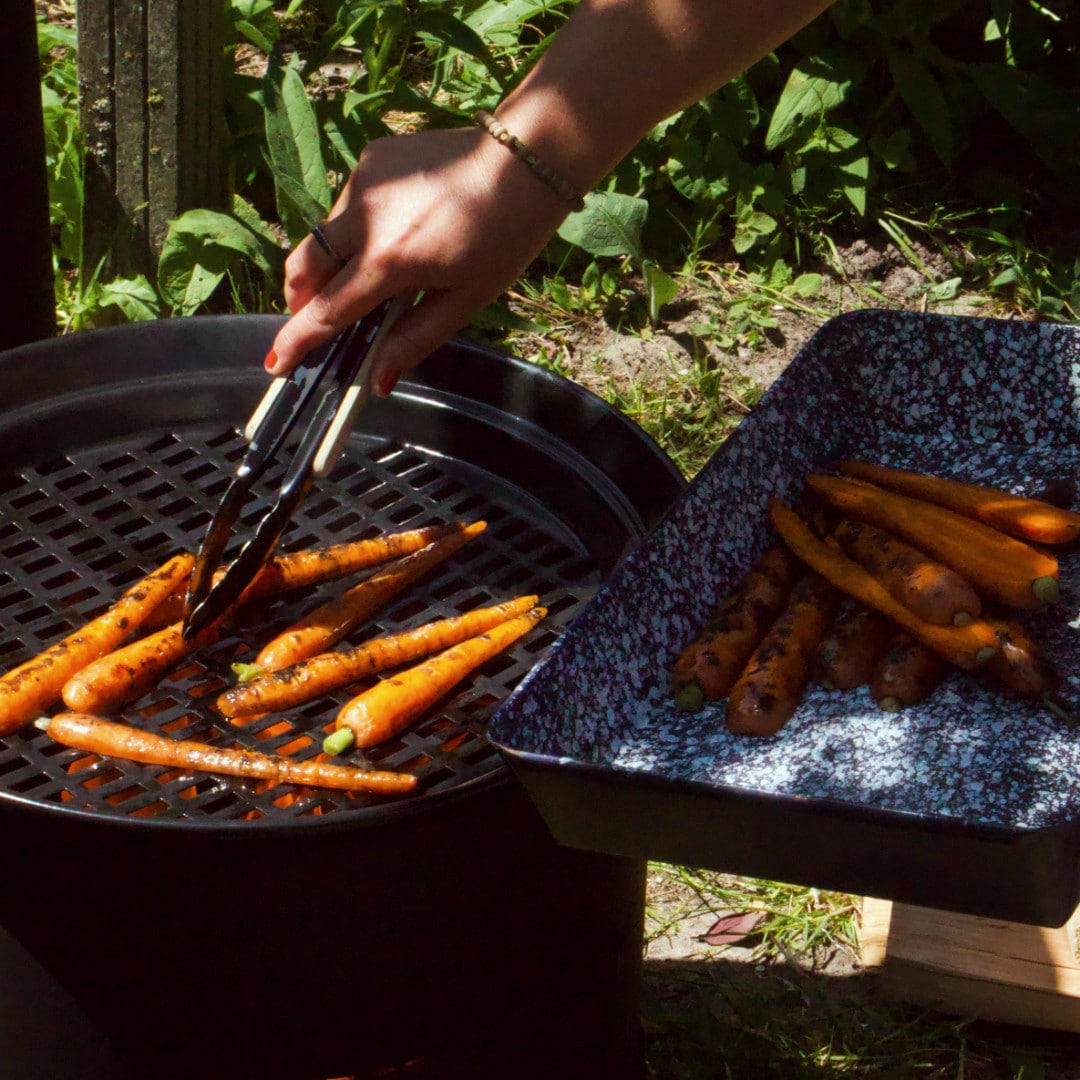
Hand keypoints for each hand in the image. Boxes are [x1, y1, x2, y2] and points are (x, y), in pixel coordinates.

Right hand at [266, 125, 571, 393]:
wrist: (525, 157)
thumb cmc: (505, 237)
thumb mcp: (466, 299)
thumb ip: (415, 339)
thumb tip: (376, 380)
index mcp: (388, 260)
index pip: (328, 310)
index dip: (299, 339)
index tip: (275, 362)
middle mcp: (363, 218)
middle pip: (304, 267)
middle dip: (301, 299)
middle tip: (316, 320)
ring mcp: (363, 182)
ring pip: (325, 235)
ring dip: (334, 263)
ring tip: (376, 274)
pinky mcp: (371, 159)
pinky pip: (347, 205)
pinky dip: (357, 229)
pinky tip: (397, 230)